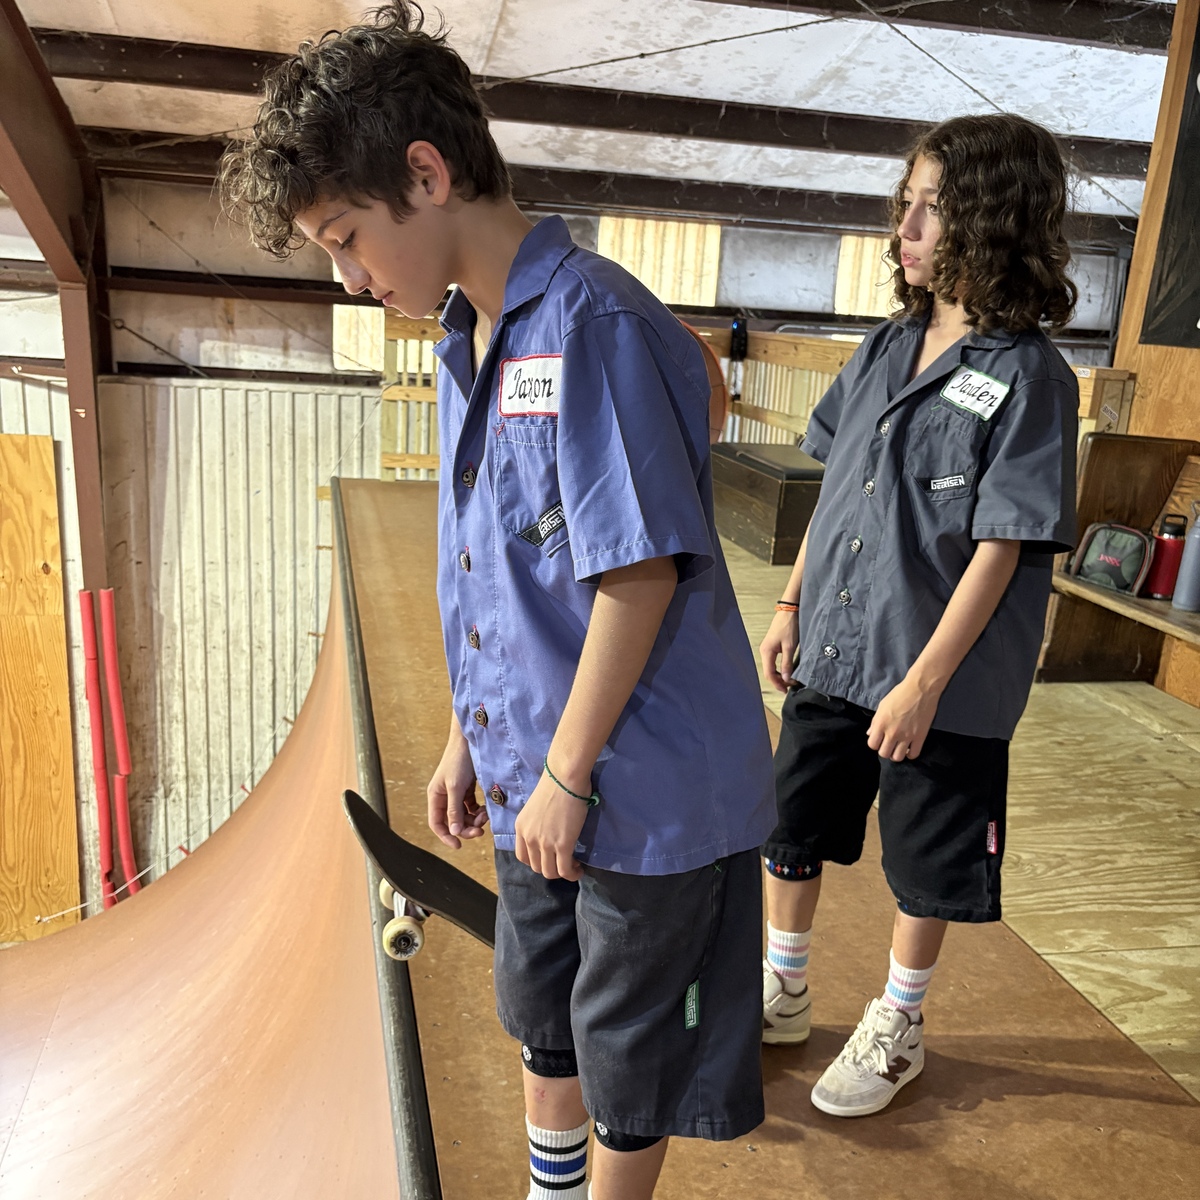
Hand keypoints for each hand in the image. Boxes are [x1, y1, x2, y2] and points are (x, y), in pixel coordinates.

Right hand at [427, 723, 486, 848]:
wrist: (470, 740)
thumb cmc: (459, 760)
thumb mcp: (456, 787)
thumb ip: (454, 810)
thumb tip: (454, 832)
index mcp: (435, 796)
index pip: (437, 824)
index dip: (446, 837)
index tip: (459, 846)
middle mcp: (444, 796)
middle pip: (453, 822)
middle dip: (466, 828)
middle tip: (481, 831)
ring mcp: (456, 793)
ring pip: (464, 816)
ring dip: (474, 819)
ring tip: (486, 815)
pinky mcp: (467, 789)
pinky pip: (472, 807)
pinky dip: (478, 811)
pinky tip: (486, 808)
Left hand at [514, 768, 590, 881]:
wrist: (564, 778)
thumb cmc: (554, 785)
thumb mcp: (535, 808)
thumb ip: (537, 824)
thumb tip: (549, 832)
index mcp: (521, 828)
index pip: (522, 857)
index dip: (536, 862)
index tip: (549, 858)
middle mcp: (529, 838)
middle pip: (536, 867)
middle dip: (550, 868)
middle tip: (564, 861)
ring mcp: (544, 843)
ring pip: (550, 873)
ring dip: (561, 874)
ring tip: (573, 866)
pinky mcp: (562, 845)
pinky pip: (565, 870)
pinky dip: (572, 874)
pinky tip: (578, 869)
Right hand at [760, 609, 799, 693]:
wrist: (790, 610)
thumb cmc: (789, 626)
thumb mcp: (790, 646)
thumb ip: (786, 663)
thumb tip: (785, 679)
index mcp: (766, 651)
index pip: (769, 673)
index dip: (777, 684)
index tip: (786, 690)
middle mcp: (764, 651)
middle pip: (769, 672)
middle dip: (778, 681)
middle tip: (790, 687)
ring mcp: (768, 648)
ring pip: (771, 667)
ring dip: (779, 675)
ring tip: (790, 681)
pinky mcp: (773, 645)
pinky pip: (774, 661)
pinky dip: (780, 668)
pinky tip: (787, 671)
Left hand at [867, 676, 940, 761]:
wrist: (920, 689)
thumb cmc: (900, 694)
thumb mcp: (882, 706)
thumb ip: (875, 722)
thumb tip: (870, 733)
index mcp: (881, 723)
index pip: (872, 745)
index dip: (875, 743)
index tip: (879, 740)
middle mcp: (892, 732)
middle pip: (884, 753)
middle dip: (885, 750)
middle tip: (889, 744)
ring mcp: (907, 736)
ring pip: (898, 757)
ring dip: (896, 754)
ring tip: (898, 748)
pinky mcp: (920, 737)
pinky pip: (914, 754)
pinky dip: (910, 754)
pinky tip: (909, 748)